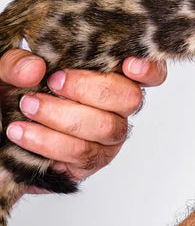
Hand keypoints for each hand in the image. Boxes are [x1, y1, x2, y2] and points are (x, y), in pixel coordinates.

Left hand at [0, 51, 166, 189]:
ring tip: (28, 107)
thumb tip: (34, 68)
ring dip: (64, 117)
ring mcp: (106, 137)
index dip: (148, 68)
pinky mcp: (89, 163)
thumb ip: (14, 62)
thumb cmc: (12, 92)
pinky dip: (49, 142)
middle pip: (130, 98)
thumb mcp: (6, 69)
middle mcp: (116, 107)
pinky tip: (23, 133)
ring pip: (106, 128)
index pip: (150, 71)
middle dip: (89, 90)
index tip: (128, 65)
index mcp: (109, 74)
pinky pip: (82, 154)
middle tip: (53, 83)